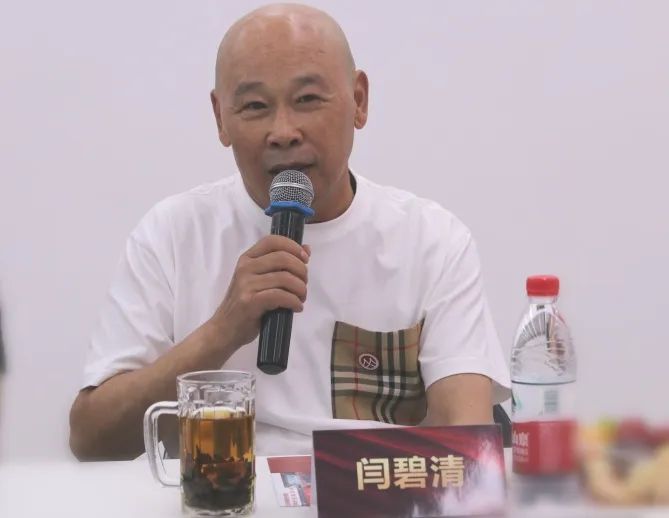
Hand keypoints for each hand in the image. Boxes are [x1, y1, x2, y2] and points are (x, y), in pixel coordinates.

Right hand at [209, 235, 309, 349]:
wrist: (224, 329)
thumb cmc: (245, 305)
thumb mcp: (259, 280)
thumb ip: (280, 265)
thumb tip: (306, 249)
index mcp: (247, 259)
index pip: (272, 241)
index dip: (293, 246)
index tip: (305, 259)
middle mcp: (245, 267)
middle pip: (282, 258)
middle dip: (301, 270)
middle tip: (304, 284)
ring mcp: (246, 284)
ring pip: (285, 278)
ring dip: (300, 289)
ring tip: (301, 298)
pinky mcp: (250, 301)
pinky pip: (281, 296)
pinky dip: (294, 302)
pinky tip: (296, 307)